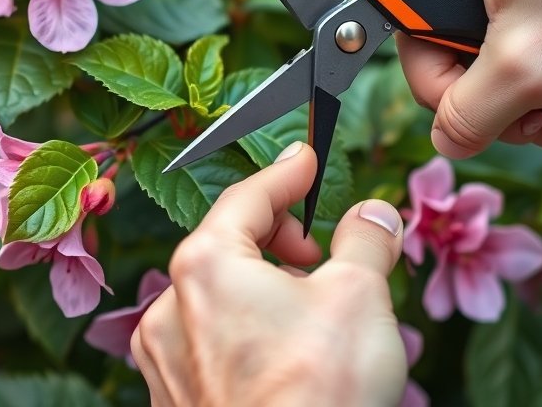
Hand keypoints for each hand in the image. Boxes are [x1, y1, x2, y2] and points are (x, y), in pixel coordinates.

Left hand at [132, 142, 408, 406]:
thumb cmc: (317, 394)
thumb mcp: (360, 296)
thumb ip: (366, 239)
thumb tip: (373, 216)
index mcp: (204, 264)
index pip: (249, 195)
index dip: (287, 174)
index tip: (308, 159)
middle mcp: (171, 307)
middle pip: (232, 244)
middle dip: (284, 242)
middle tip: (326, 258)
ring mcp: (168, 359)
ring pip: (224, 296)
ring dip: (270, 291)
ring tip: (316, 318)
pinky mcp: (177, 400)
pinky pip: (214, 341)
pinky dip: (251, 332)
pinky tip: (290, 358)